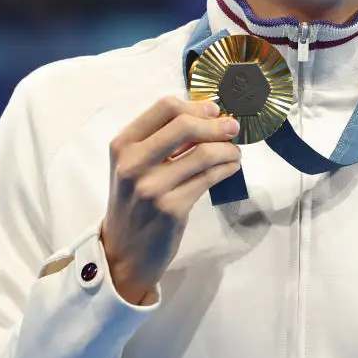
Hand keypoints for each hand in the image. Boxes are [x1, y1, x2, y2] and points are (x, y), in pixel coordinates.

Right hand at [100, 97, 240, 304]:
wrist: (124, 251)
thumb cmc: (134, 201)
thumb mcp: (135, 165)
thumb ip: (162, 139)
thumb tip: (209, 116)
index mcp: (123, 145)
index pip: (164, 107)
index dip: (196, 106)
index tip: (213, 111)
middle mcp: (133, 163)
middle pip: (185, 125)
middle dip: (216, 124)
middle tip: (233, 128)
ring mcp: (152, 188)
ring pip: (203, 153)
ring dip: (227, 149)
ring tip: (234, 152)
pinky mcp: (172, 209)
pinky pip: (209, 178)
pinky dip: (226, 168)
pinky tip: (230, 167)